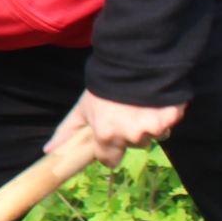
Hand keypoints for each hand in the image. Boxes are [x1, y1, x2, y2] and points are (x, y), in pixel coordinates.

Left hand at [44, 90, 184, 167]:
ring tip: (142, 104)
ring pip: (155, 135)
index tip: (111, 138)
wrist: (133, 60)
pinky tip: (156, 100)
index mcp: (107, 135)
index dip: (109, 150)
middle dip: (131, 132)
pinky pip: (170, 122)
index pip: (110, 160)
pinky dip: (166, 113)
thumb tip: (48, 150)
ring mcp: (154, 127)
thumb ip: (67, 131)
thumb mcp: (82, 108)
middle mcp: (132, 135)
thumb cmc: (103, 86)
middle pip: (134, 145)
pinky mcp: (173, 116)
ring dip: (151, 123)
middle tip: (127, 112)